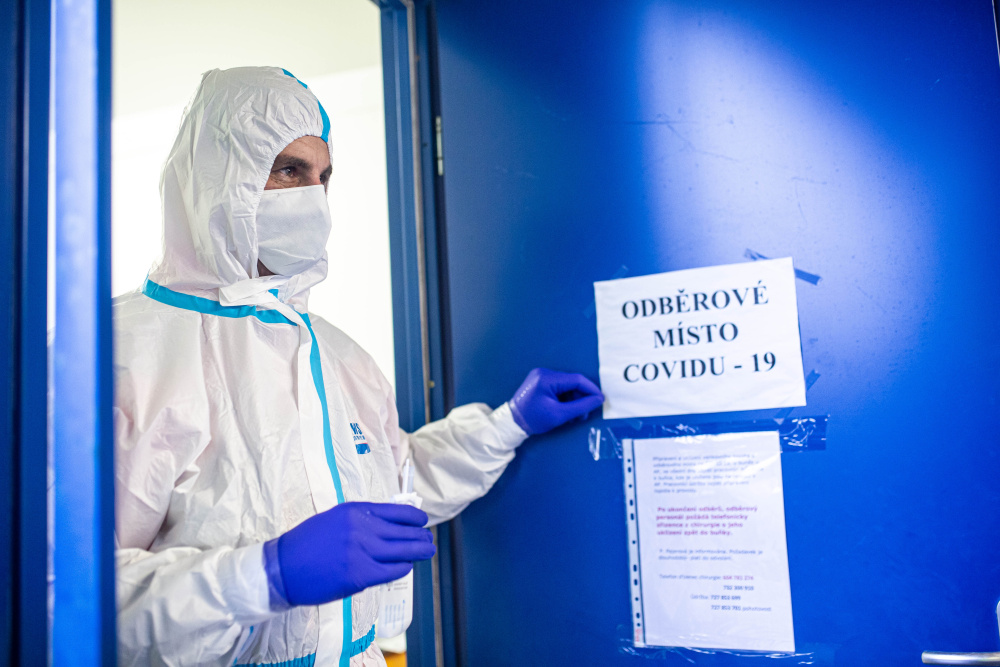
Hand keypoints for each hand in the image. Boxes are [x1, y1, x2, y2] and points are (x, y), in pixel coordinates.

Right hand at [274, 502, 434, 606]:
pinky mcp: (361, 575)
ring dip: (419, 551)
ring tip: (427, 551)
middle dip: (420, 536)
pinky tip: (407, 567)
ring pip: (403, 550)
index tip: (422, 521)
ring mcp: (362, 552)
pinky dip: (403, 568)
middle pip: (404, 531)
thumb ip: (360, 520)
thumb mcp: (334, 519)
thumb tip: (387, 525)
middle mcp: (362, 528)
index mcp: (355, 511)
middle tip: (428, 540)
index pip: (397, 511)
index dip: (414, 517)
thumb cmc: (306, 543)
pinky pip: (393, 570)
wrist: (283, 567)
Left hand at [508, 368, 604, 434]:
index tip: (600, 400)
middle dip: (581, 398)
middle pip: (572, 383)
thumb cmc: (533, 419)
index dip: (591, 390)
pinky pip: (559, 388)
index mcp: (547, 378)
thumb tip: (598, 400)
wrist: (512, 422)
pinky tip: (567, 411)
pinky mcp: (540, 382)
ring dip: (574, 400)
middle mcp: (544, 373)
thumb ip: (581, 406)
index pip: (576, 380)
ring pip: (567, 386)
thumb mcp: (559, 415)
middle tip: (584, 414)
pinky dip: (566, 399)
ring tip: (575, 416)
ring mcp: (541, 376)